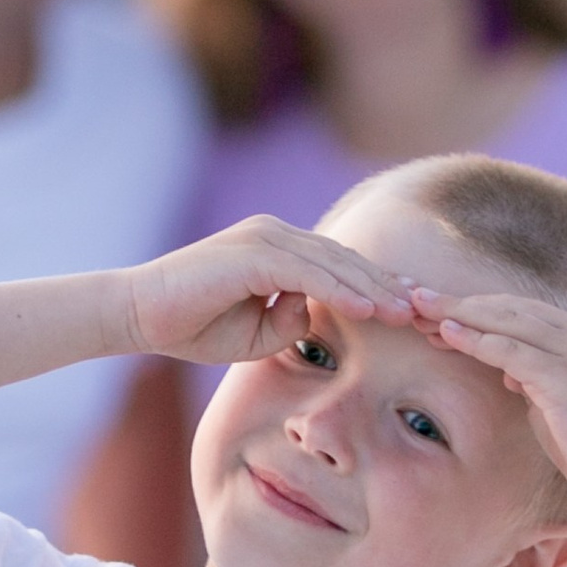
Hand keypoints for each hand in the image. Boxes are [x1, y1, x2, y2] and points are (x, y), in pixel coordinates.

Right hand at [121, 218, 413, 368]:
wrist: (138, 315)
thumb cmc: (192, 325)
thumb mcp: (257, 332)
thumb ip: (290, 321)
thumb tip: (316, 315)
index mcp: (278, 249)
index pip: (340, 265)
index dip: (377, 286)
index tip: (411, 310)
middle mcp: (275, 235)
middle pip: (346, 259)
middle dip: (388, 285)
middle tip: (427, 310)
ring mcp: (263, 239)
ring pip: (333, 262)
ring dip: (373, 288)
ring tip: (407, 312)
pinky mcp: (251, 253)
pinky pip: (306, 271)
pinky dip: (339, 289)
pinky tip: (366, 308)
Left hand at [412, 287, 566, 514]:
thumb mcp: (551, 398)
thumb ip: (529, 374)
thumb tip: (501, 365)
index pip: (516, 308)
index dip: (471, 306)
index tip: (430, 306)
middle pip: (507, 307)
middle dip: (457, 302)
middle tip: (412, 296)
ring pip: (507, 322)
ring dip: (458, 314)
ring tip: (418, 309)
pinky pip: (512, 352)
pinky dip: (478, 341)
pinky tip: (447, 335)